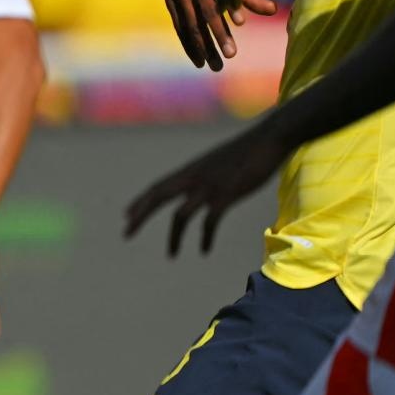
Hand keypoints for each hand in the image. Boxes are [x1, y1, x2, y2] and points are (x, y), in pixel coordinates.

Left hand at [123, 121, 287, 255]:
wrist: (268, 139)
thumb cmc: (246, 151)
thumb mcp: (217, 162)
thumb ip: (205, 173)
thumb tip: (198, 183)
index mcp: (189, 169)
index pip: (157, 186)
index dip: (141, 201)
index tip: (126, 215)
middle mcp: (193, 176)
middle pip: (158, 196)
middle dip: (140, 215)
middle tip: (126, 233)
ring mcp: (208, 186)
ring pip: (181, 215)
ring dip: (174, 237)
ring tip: (170, 255)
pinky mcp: (227, 194)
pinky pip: (209, 221)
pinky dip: (204, 238)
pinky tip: (203, 250)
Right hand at [162, 0, 269, 71]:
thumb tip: (274, 10)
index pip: (211, 12)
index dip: (221, 33)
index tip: (232, 54)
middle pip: (197, 23)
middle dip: (208, 46)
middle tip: (219, 67)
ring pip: (185, 26)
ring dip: (196, 48)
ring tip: (210, 66)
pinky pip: (177, 24)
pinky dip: (186, 41)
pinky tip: (196, 57)